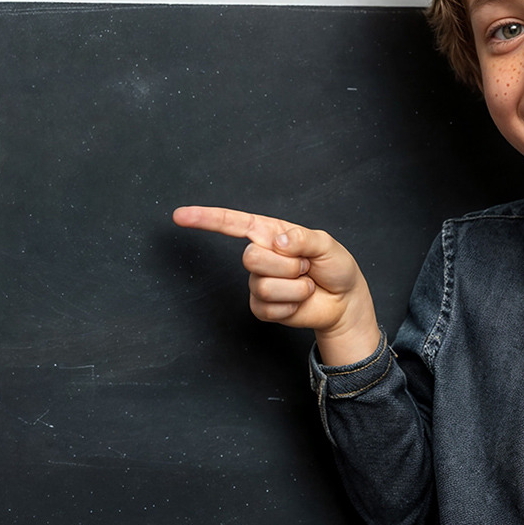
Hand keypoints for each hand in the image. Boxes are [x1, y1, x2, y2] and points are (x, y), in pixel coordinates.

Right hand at [172, 206, 379, 365]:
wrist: (343, 301)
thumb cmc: (335, 267)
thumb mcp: (326, 244)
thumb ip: (303, 238)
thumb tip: (277, 241)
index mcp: (271, 233)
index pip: (234, 224)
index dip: (206, 219)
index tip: (180, 216)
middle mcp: (261, 256)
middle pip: (251, 258)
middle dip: (286, 265)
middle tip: (305, 267)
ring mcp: (258, 282)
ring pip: (263, 285)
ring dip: (294, 287)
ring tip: (306, 284)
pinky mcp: (262, 307)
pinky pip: (267, 307)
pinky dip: (291, 305)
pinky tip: (299, 301)